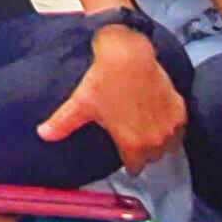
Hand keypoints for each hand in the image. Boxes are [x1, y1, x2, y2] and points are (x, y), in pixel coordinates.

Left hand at [38, 21, 186, 165]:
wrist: (128, 53)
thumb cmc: (103, 80)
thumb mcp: (80, 103)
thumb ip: (62, 123)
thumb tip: (41, 135)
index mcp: (133, 145)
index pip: (134, 168)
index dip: (127, 162)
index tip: (123, 153)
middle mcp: (156, 140)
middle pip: (152, 157)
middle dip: (143, 151)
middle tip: (132, 137)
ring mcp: (170, 125)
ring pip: (167, 145)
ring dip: (159, 141)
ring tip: (146, 128)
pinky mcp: (179, 108)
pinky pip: (178, 128)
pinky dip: (170, 125)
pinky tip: (159, 116)